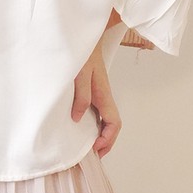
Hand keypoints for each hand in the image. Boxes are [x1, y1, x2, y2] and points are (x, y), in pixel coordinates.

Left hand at [71, 38, 121, 158]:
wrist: (83, 36)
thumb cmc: (82, 52)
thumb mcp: (79, 74)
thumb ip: (81, 96)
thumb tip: (79, 119)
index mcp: (104, 94)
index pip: (114, 123)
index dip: (108, 140)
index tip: (95, 150)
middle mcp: (104, 96)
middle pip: (111, 125)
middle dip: (104, 143)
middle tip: (91, 156)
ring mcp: (98, 93)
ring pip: (104, 119)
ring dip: (98, 134)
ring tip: (85, 146)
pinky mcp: (91, 89)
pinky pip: (95, 111)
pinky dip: (91, 123)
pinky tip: (80, 126)